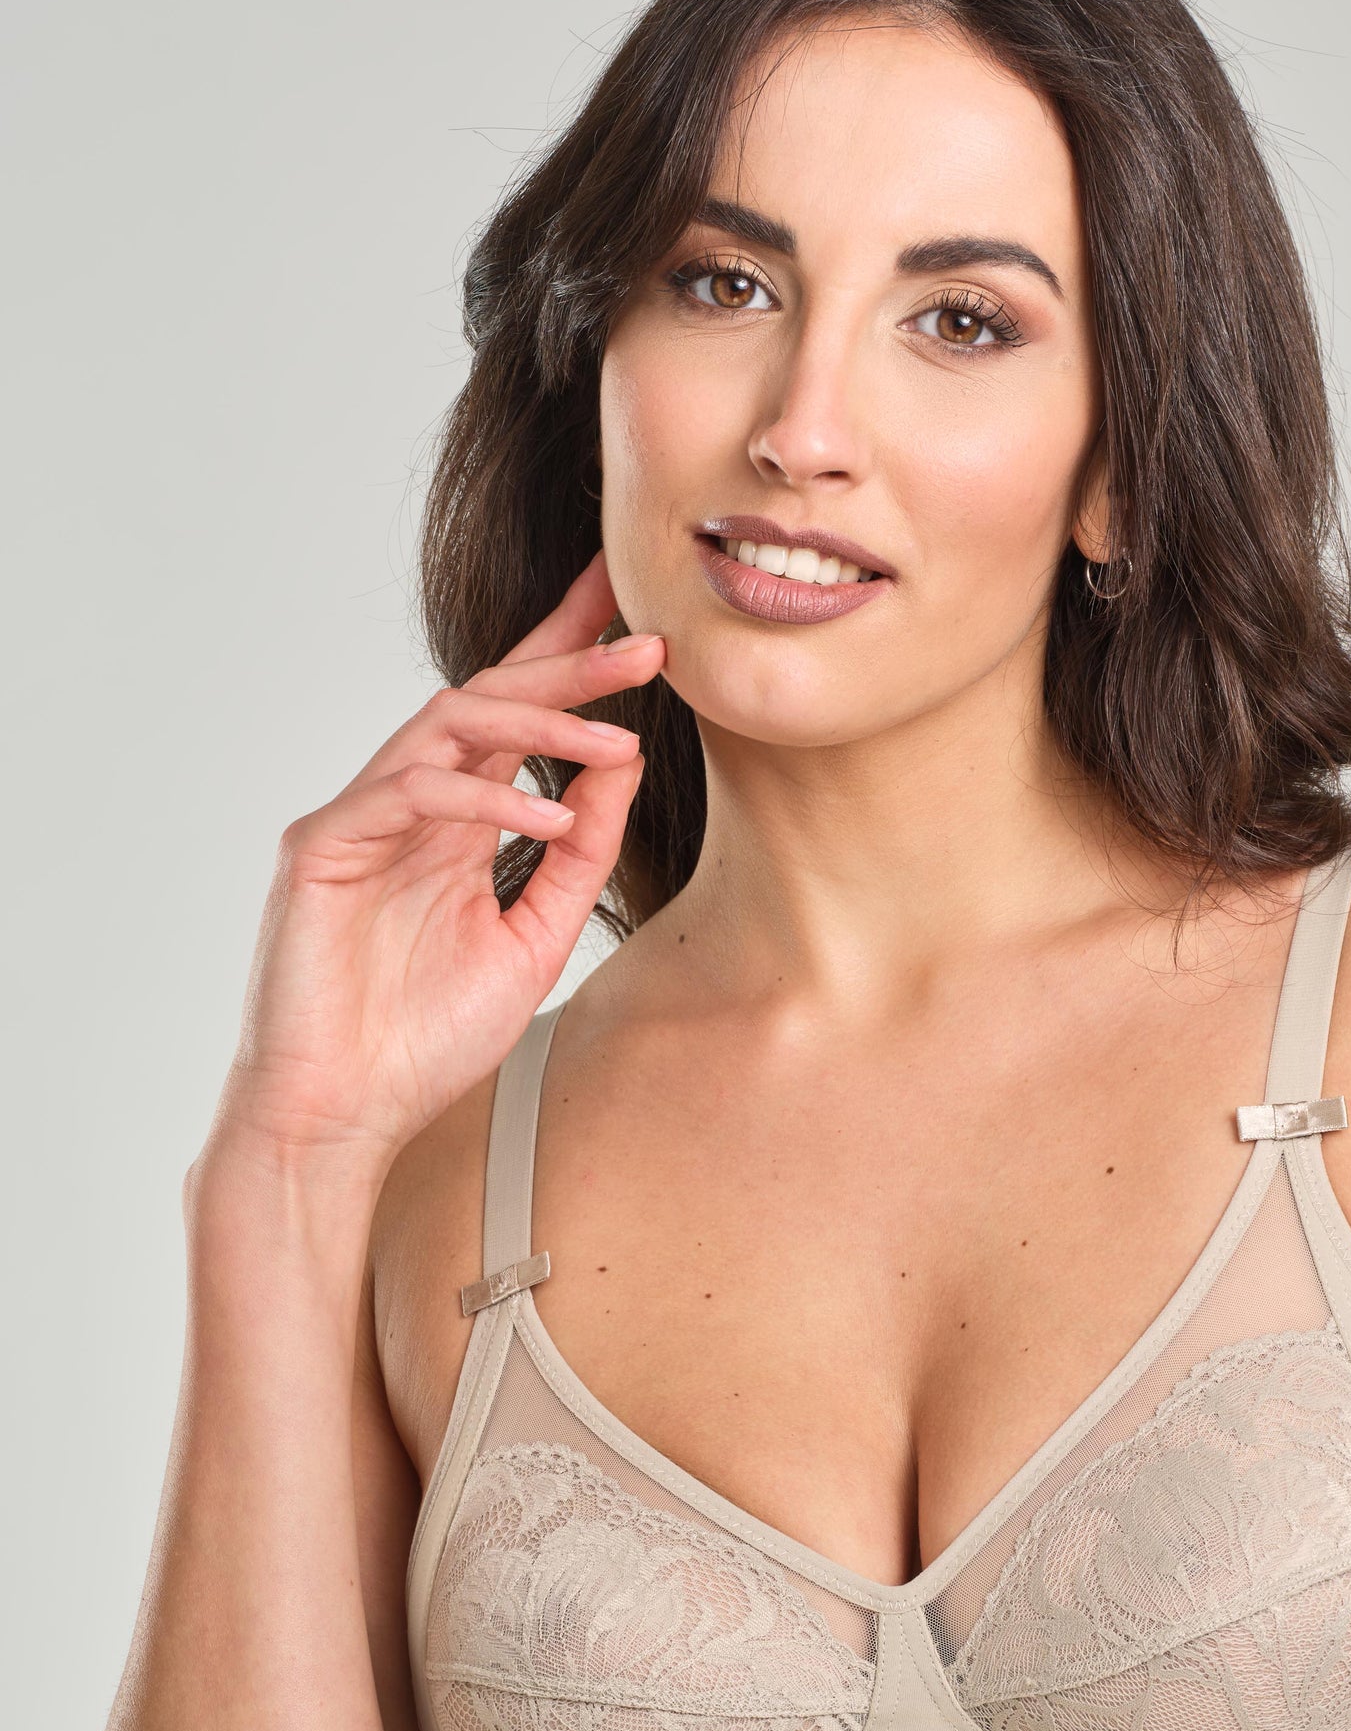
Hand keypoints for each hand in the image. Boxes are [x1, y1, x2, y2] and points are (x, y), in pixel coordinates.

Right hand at [209, 552, 662, 1170]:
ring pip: (451, 723)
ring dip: (542, 722)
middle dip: (571, 664)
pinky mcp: (322, 846)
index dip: (570, 653)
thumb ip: (580, 853)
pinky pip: (411, 790)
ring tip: (618, 737)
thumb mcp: (536, 938)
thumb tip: (624, 763)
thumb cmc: (426, 1038)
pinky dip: (487, 797)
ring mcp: (361, 818)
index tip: (638, 614)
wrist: (345, 1115)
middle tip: (648, 646)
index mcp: (456, 819)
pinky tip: (550, 818)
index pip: (516, 715)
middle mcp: (408, 803)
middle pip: (490, 698)